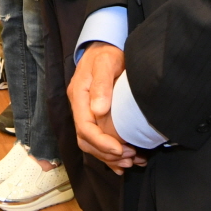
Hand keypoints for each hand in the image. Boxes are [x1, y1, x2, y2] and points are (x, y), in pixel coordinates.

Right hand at [70, 42, 143, 174]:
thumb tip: (98, 110)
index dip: (101, 142)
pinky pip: (97, 140)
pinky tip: (122, 163)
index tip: (120, 149)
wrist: (103, 47)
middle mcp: (79, 107)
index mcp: (79, 96)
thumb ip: (102, 84)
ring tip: (132, 161)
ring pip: (90, 144)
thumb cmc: (106, 53)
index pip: (84, 127)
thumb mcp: (106, 63)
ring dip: (109, 157)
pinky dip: (109, 154)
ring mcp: (85, 112)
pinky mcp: (93, 116)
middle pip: (86, 140)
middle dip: (107, 153)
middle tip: (131, 157)